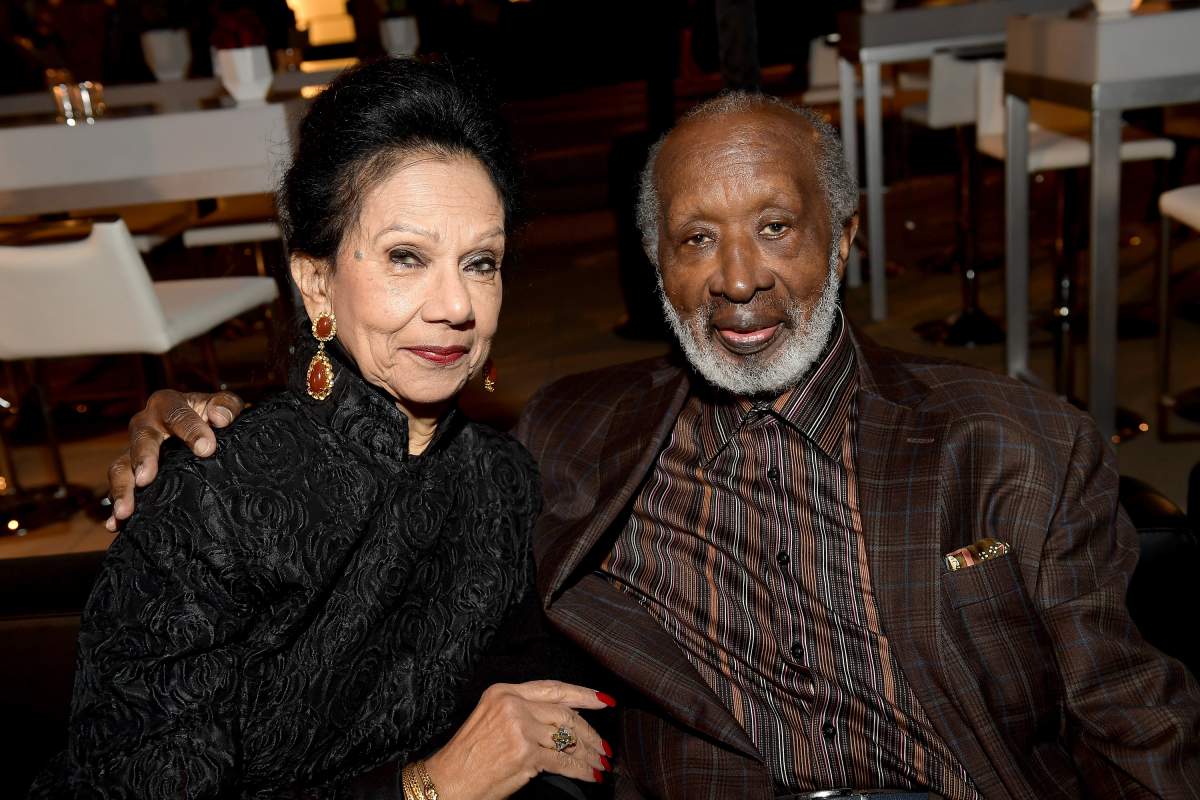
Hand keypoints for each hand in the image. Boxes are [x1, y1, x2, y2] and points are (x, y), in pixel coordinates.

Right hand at [105, 390, 244, 529]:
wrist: (205, 429)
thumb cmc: (214, 415)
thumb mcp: (223, 406)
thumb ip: (226, 406)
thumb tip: (220, 418)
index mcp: (168, 404)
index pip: (177, 415)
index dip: (191, 430)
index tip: (206, 449)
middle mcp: (146, 424)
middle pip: (141, 439)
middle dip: (143, 458)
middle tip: (146, 478)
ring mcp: (135, 450)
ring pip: (121, 466)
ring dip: (122, 488)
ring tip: (125, 511)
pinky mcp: (133, 472)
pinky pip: (118, 487)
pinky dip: (117, 506)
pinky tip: (114, 525)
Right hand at [423, 681, 613, 799]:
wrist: (448, 780)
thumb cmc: (469, 756)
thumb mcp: (492, 719)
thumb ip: (524, 713)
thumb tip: (563, 722)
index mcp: (504, 692)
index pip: (553, 688)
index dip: (582, 694)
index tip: (603, 700)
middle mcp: (513, 705)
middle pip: (564, 713)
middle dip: (590, 731)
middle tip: (605, 744)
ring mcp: (520, 728)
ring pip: (567, 738)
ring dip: (589, 753)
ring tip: (602, 761)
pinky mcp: (525, 753)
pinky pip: (563, 761)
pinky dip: (581, 770)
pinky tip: (591, 774)